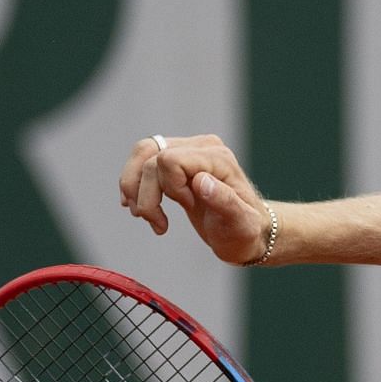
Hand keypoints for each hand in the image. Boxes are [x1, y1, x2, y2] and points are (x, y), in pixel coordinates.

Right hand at [118, 134, 270, 263]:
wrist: (246, 234)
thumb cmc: (245, 232)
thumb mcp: (240, 224)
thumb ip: (225, 201)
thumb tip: (201, 181)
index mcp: (218, 158)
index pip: (170, 160)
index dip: (171, 188)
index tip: (190, 206)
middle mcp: (202, 147)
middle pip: (149, 157)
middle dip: (147, 195)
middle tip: (161, 223)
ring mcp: (187, 151)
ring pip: (140, 156)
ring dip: (135, 191)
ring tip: (150, 219)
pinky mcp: (176, 161)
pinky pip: (142, 162)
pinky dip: (134, 187)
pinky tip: (143, 210)